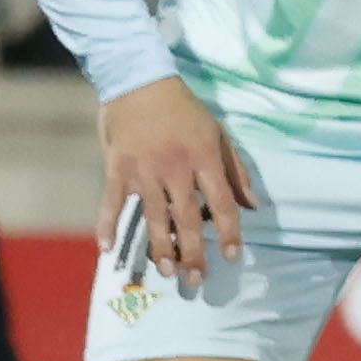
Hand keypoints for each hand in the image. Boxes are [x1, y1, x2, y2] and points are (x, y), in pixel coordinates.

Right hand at [96, 75, 257, 288]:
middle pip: (188, 218)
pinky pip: (112, 202)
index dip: (230, 232)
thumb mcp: (218, 133)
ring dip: (159, 247)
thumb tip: (253, 205)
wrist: (139, 81)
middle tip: (196, 280)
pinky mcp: (117, 168)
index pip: (223, 203)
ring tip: (166, 271)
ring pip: (153, 216)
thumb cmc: (184, 109)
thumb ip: (236, 171)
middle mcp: (176, 168)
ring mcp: (144, 170)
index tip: (233, 256)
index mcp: (204, 159)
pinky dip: (108, 226)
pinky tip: (108, 250)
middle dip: (193, 252)